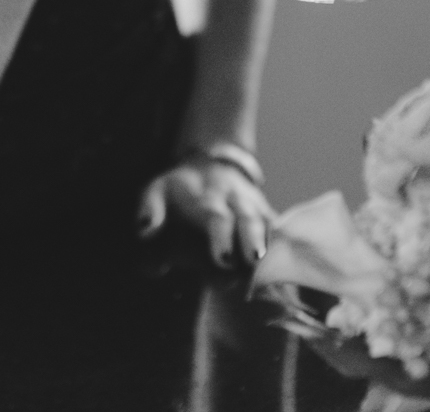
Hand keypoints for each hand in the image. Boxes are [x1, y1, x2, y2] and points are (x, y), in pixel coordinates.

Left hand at [139, 156, 274, 267]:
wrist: (212, 163)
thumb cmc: (178, 189)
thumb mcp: (156, 190)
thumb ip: (149, 210)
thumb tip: (145, 231)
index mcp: (206, 199)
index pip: (216, 218)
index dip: (221, 238)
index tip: (222, 259)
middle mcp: (234, 201)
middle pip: (247, 219)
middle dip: (250, 240)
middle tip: (252, 261)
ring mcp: (253, 206)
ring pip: (265, 222)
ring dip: (268, 243)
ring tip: (269, 265)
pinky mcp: (266, 212)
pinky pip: (277, 225)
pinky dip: (281, 241)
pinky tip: (284, 262)